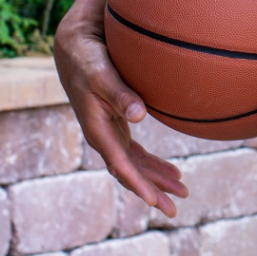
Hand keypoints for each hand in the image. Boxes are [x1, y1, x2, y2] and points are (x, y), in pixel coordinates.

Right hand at [53, 0, 188, 217]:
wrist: (75, 46)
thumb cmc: (88, 58)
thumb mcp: (102, 74)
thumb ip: (120, 93)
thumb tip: (139, 115)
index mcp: (97, 130)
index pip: (120, 165)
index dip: (138, 184)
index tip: (154, 201)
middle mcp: (103, 136)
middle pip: (129, 172)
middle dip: (152, 190)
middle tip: (175, 209)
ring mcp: (110, 131)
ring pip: (135, 164)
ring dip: (156, 179)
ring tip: (181, 192)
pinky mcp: (117, 123)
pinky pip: (136, 152)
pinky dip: (152, 163)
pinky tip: (171, 171)